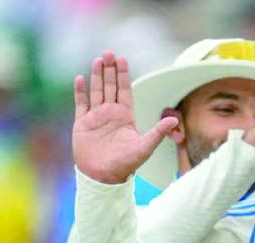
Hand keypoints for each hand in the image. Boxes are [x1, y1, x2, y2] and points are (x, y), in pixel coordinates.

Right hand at [73, 50, 178, 183]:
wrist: (103, 177)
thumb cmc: (125, 164)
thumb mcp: (144, 147)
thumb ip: (158, 132)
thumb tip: (174, 119)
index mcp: (125, 116)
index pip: (124, 90)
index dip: (123, 75)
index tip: (123, 60)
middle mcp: (110, 113)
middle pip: (110, 86)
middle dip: (110, 70)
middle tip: (109, 53)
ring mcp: (96, 118)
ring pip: (96, 91)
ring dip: (97, 76)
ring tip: (98, 60)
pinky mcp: (82, 124)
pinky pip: (81, 104)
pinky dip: (80, 92)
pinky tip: (79, 79)